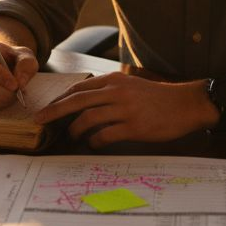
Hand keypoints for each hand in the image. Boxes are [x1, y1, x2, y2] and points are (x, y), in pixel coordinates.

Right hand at [0, 38, 37, 111]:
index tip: (15, 85)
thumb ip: (26, 65)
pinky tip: (2, 98)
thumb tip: (20, 82)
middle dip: (3, 92)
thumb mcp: (24, 56)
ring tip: (11, 95)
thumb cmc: (12, 59)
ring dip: (0, 100)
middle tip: (17, 93)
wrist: (2, 65)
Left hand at [33, 72, 215, 147]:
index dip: (60, 99)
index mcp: (114, 81)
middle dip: (54, 111)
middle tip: (39, 120)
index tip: (47, 108)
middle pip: (76, 101)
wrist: (186, 104)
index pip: (79, 88)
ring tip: (72, 137)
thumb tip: (85, 103)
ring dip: (75, 130)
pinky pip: (105, 135)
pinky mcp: (134, 127)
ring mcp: (125, 109)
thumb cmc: (158, 97)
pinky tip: (92, 144)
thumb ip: (110, 91)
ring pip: (88, 119)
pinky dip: (94, 141)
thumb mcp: (131, 86)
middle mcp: (117, 92)